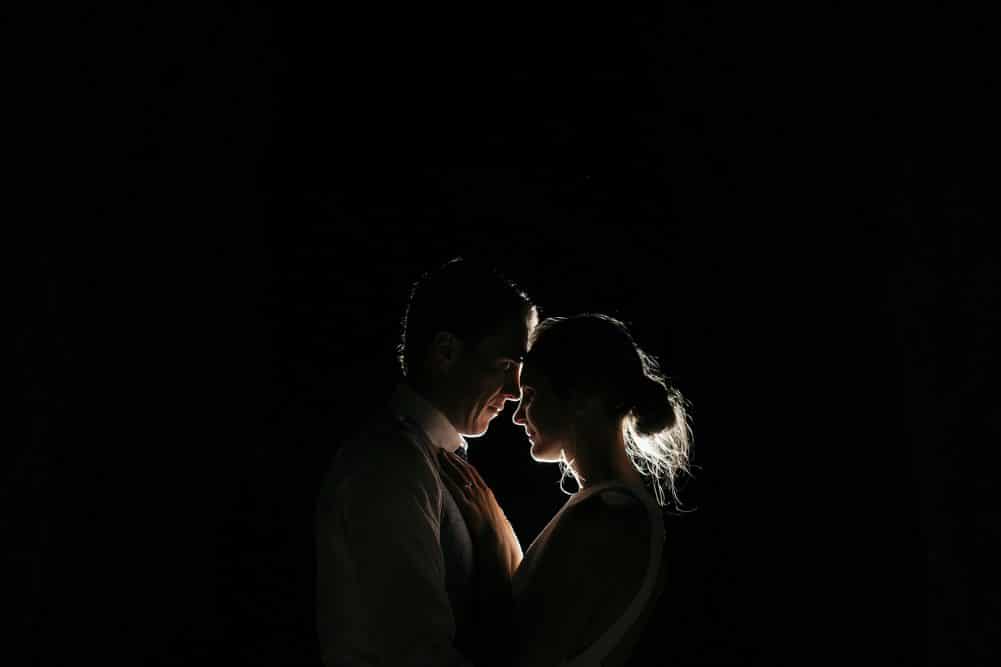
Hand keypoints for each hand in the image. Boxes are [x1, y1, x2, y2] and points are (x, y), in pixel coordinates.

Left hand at [438, 449, 522, 577]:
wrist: (498, 541)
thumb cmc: (495, 532)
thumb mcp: (493, 515)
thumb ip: (486, 508)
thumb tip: (482, 508)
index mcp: (487, 493)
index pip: (472, 472)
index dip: (462, 463)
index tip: (453, 455)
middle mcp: (481, 492)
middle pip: (464, 471)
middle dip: (453, 460)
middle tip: (442, 450)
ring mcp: (475, 498)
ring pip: (459, 476)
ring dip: (448, 465)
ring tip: (438, 455)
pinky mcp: (468, 506)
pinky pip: (455, 489)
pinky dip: (446, 478)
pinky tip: (438, 472)